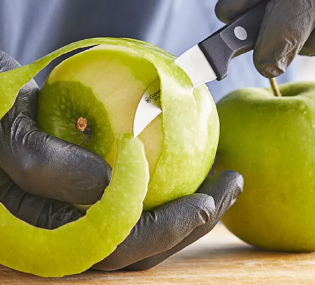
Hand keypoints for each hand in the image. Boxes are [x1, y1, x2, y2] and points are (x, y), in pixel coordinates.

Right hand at [0, 51, 242, 270]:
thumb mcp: (7, 129)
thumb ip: (39, 159)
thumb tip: (103, 185)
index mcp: (41, 230)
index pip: (112, 245)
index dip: (162, 231)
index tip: (203, 203)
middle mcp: (67, 232)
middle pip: (140, 245)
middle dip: (193, 223)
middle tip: (231, 186)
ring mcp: (86, 213)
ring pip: (145, 225)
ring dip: (192, 206)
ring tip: (226, 178)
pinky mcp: (99, 192)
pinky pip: (142, 198)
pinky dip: (174, 187)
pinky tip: (197, 163)